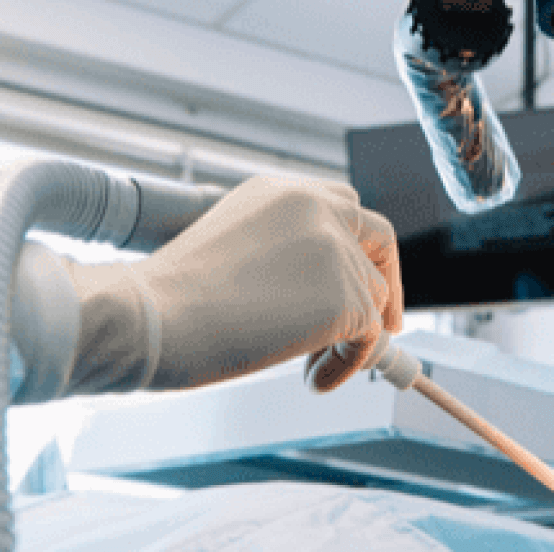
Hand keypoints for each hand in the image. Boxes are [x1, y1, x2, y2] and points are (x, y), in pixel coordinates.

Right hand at [129, 177, 402, 390]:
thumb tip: (325, 293)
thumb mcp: (234, 248)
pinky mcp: (346, 297)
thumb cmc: (170, 299)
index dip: (362, 247)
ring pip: (372, 298)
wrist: (149, 317)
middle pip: (380, 239)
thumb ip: (283, 253)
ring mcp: (336, 250)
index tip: (364, 278)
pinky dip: (350, 364)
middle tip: (385, 324)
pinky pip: (371, 339)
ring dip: (352, 338)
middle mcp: (317, 208)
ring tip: (310, 367)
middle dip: (386, 282)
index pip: (345, 207)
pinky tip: (315, 380)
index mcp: (283, 192)